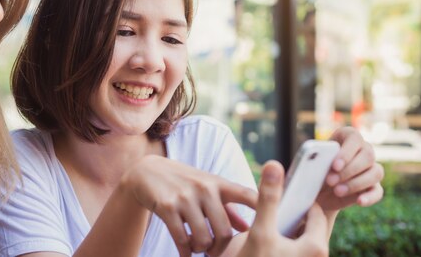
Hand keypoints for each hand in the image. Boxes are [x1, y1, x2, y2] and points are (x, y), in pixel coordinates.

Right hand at [121, 155, 257, 256]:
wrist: (147, 171)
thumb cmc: (184, 182)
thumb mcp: (207, 188)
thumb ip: (228, 207)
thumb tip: (247, 226)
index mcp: (218, 183)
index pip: (248, 195)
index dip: (264, 208)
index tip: (273, 225)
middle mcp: (205, 188)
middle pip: (224, 231)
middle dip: (220, 248)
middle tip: (215, 252)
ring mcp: (186, 197)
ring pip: (203, 238)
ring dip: (201, 250)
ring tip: (199, 248)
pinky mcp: (167, 207)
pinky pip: (182, 239)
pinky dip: (185, 251)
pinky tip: (186, 252)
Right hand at [237, 161, 328, 256]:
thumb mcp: (259, 231)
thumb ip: (268, 198)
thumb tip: (274, 165)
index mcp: (316, 246)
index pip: (316, 208)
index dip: (301, 194)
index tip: (287, 185)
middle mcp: (316, 255)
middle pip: (309, 220)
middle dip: (295, 207)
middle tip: (279, 199)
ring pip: (301, 230)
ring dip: (289, 218)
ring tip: (272, 215)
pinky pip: (294, 240)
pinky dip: (285, 230)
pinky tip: (268, 229)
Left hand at [317, 127, 383, 211]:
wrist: (317, 190)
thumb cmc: (314, 170)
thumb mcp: (312, 163)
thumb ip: (317, 159)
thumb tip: (315, 160)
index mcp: (347, 137)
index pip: (354, 138)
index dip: (346, 152)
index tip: (334, 166)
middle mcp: (363, 149)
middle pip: (368, 155)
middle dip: (349, 170)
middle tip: (330, 181)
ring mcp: (371, 168)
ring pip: (375, 172)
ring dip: (356, 183)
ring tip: (337, 191)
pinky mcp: (374, 186)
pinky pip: (378, 191)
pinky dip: (370, 197)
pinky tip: (359, 201)